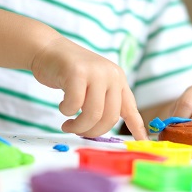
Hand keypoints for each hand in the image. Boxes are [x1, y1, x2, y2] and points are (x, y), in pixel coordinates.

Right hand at [31, 37, 147, 139]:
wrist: (47, 49)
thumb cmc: (68, 73)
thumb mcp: (93, 85)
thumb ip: (103, 101)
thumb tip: (106, 127)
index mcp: (118, 80)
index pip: (131, 109)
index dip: (138, 128)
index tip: (144, 143)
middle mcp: (111, 75)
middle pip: (110, 117)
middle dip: (92, 131)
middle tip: (77, 131)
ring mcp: (95, 72)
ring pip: (93, 114)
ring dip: (78, 126)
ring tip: (67, 125)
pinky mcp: (77, 72)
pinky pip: (74, 105)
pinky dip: (66, 111)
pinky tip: (62, 105)